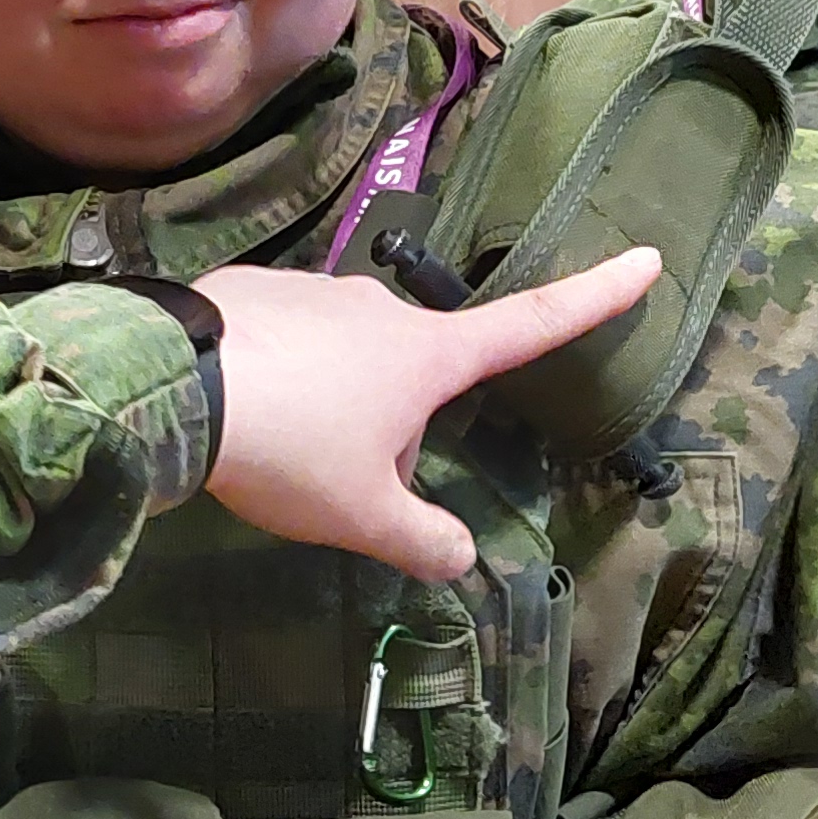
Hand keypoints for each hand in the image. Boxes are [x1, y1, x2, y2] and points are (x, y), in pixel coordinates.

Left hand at [196, 248, 662, 580]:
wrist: (168, 387)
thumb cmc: (287, 449)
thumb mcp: (361, 517)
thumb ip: (420, 542)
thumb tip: (461, 560)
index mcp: (428, 355)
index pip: (534, 324)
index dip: (596, 297)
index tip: (648, 258)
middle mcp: (380, 309)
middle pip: (413, 378)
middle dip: (388, 431)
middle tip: (330, 480)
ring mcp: (314, 290)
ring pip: (344, 364)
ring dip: (326, 408)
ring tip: (271, 451)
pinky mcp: (252, 290)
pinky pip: (284, 345)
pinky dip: (274, 382)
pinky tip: (234, 414)